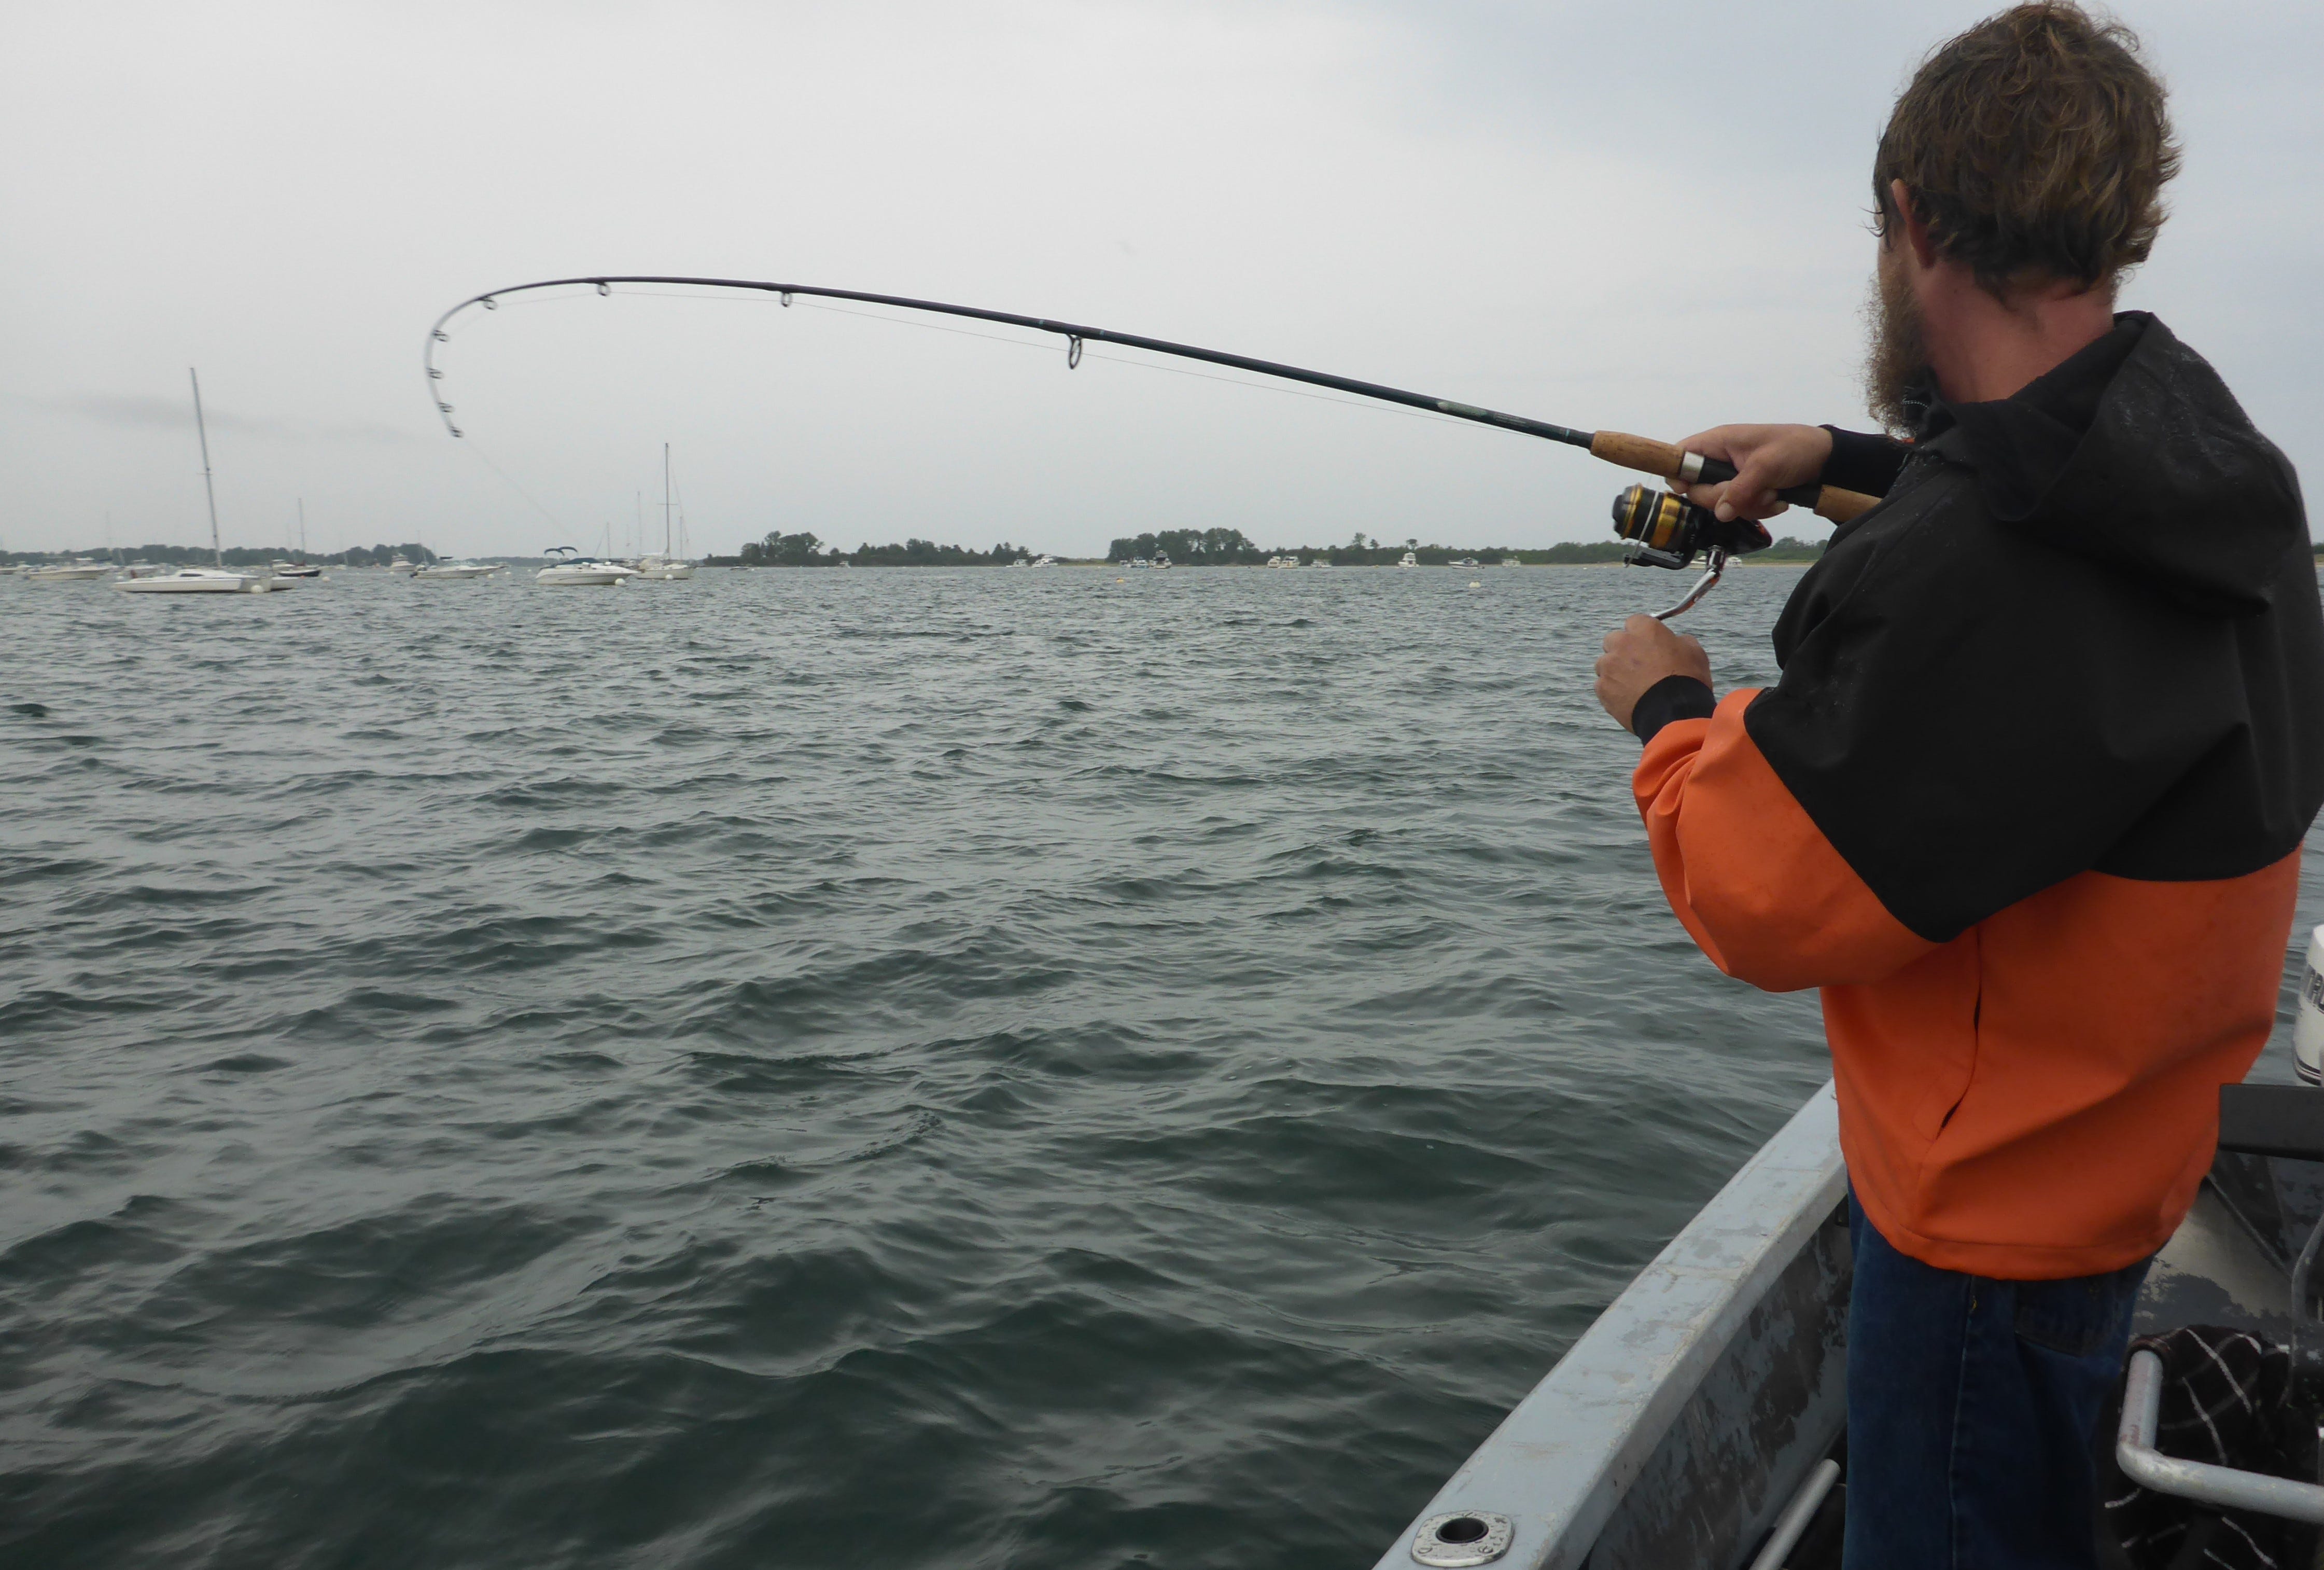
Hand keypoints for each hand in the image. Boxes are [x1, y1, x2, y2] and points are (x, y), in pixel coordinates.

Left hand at [1596, 615, 1712, 732]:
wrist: (1674, 712)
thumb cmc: (1687, 680)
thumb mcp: (1694, 652)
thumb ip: (1679, 641)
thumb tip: (1674, 642)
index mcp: (1645, 629)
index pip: (1635, 622)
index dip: (1641, 635)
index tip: (1646, 645)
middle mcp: (1622, 643)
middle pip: (1614, 640)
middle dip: (1622, 650)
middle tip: (1637, 666)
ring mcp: (1609, 665)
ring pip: (1604, 663)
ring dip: (1615, 671)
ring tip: (1633, 686)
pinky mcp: (1602, 687)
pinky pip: (1602, 685)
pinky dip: (1612, 690)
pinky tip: (1627, 699)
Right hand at [1672, 424, 1832, 521]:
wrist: (1824, 459)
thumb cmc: (1795, 448)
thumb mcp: (1766, 466)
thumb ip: (1740, 490)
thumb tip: (1721, 513)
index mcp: (1719, 442)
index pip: (1682, 455)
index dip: (1679, 474)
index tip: (1688, 489)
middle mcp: (1721, 459)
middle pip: (1699, 489)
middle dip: (1726, 498)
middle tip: (1751, 490)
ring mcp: (1733, 476)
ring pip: (1722, 504)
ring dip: (1749, 504)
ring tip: (1772, 492)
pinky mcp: (1746, 490)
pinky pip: (1740, 508)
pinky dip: (1760, 508)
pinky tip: (1776, 498)